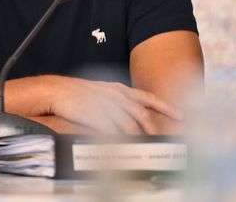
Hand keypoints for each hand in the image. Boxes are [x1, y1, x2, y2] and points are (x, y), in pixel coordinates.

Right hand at [42, 76, 182, 134]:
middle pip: (141, 112)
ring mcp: (105, 104)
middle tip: (164, 136)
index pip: (147, 97)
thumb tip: (131, 117)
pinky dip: (120, 139)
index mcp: (118, 89)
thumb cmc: (78, 94)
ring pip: (128, 122)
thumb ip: (117, 102)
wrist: (57, 91)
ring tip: (145, 146)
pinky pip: (112, 129)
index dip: (165, 106)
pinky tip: (124, 145)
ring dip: (138, 135)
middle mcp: (115, 95)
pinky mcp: (95, 114)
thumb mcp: (101, 93)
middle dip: (154, 126)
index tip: (179, 114)